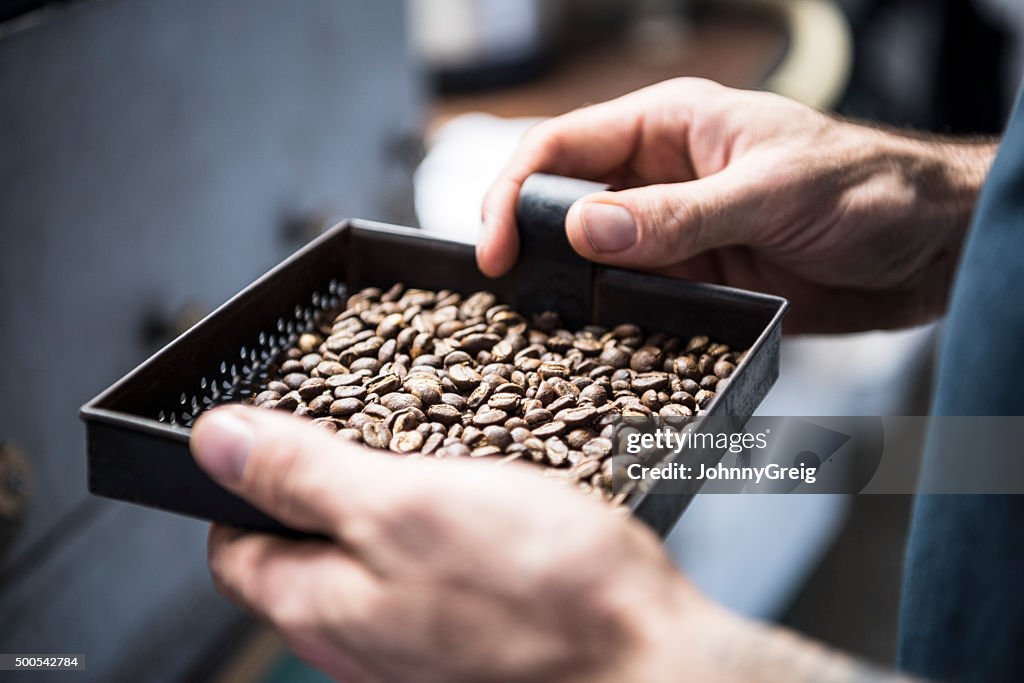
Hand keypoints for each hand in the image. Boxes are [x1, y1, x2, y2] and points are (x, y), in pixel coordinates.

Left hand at [192, 406, 913, 681]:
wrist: (645, 658)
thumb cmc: (539, 591)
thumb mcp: (404, 505)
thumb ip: (303, 476)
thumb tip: (216, 442)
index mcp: (320, 605)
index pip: (234, 546)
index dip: (243, 480)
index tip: (274, 429)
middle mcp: (357, 637)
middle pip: (303, 548)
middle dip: (322, 480)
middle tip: (365, 426)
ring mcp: (413, 641)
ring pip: (370, 555)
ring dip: (388, 497)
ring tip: (431, 452)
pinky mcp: (466, 631)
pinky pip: (427, 569)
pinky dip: (438, 522)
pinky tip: (478, 498)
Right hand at [478, 78, 995, 332]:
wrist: (927, 245)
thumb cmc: (867, 187)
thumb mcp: (770, 190)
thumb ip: (677, 215)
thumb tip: (587, 230)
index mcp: (669, 127)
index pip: (562, 146)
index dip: (514, 192)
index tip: (495, 249)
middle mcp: (658, 177)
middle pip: (562, 204)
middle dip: (526, 243)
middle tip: (505, 294)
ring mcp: (671, 232)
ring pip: (591, 259)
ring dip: (565, 289)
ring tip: (537, 327)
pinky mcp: (690, 280)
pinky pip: (631, 299)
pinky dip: (608, 322)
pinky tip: (596, 346)